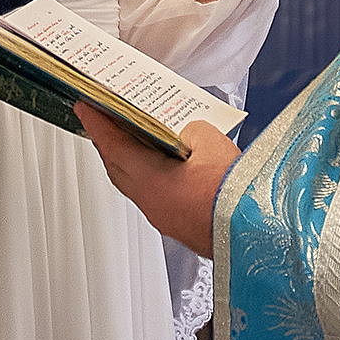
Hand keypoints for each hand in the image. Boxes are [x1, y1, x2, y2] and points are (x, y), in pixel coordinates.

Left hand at [73, 102, 239, 251]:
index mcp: (149, 180)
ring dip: (128, 158)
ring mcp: (162, 216)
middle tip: (104, 118)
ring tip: (132, 136)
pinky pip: (152, 192)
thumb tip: (184, 134)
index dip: (96, 123)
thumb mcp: (208, 141)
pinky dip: (148, 173)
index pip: (112, 145)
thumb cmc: (233, 194)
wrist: (255, 231)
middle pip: (117, 165)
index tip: (84, 108)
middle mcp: (150, 202)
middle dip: (108, 139)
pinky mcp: (177, 223)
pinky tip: (162, 161)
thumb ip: (189, 129)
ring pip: (134, 181)